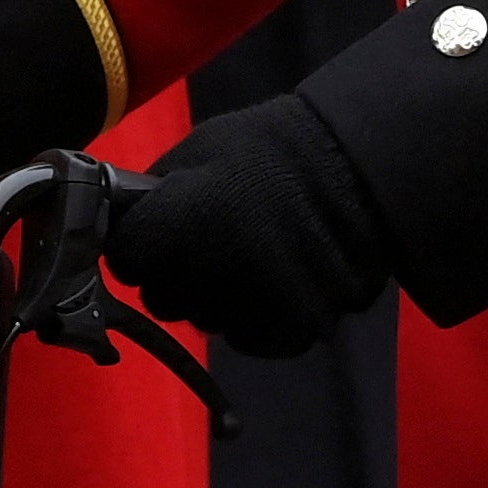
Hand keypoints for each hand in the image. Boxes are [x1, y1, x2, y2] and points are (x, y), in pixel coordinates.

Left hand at [115, 98, 392, 358]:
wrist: (361, 167)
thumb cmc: (271, 150)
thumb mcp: (200, 151)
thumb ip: (156, 194)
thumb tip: (127, 219)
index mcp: (175, 228)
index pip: (126, 259)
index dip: (138, 244)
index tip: (157, 230)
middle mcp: (204, 279)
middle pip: (161, 298)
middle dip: (174, 274)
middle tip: (209, 241)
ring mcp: (246, 311)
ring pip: (205, 320)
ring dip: (215, 297)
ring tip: (251, 255)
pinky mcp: (286, 333)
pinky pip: (247, 337)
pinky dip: (255, 317)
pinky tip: (274, 280)